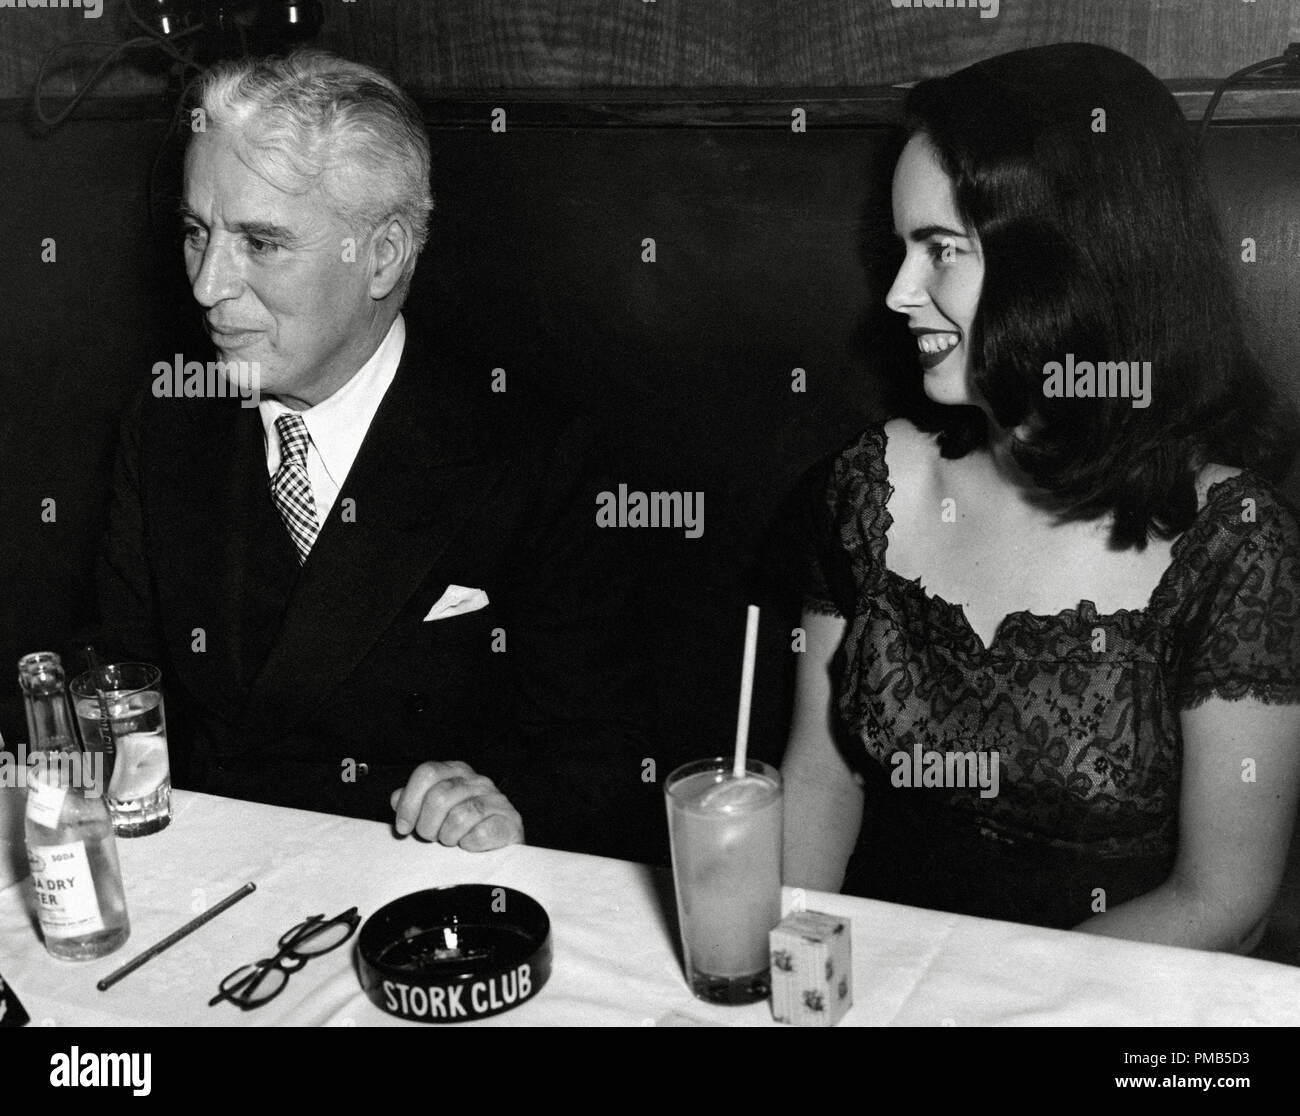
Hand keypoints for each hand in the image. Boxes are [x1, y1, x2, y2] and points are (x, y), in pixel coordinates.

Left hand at [390, 760, 523, 850]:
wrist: (500, 847)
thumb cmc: (461, 828)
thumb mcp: (432, 812)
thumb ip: (413, 803)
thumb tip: (396, 798)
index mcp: (456, 771)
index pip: (427, 772)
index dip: (410, 802)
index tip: (403, 828)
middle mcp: (477, 780)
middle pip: (439, 796)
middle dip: (427, 826)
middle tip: (432, 837)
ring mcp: (496, 799)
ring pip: (459, 816)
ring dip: (448, 837)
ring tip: (452, 841)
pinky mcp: (510, 821)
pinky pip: (480, 833)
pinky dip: (469, 844)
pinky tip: (469, 845)